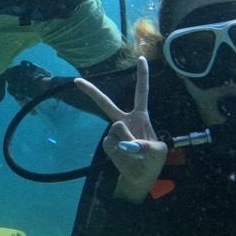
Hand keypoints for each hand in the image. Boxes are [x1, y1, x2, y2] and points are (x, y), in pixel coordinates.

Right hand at [75, 56, 167, 202]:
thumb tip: (129, 142)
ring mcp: (114, 132)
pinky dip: (123, 151)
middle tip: (77, 81)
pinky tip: (127, 156)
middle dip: (92, 92)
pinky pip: (114, 143)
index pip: (141, 92)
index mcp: (141, 116)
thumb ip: (147, 145)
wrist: (141, 177)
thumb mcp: (159, 151)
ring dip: (129, 142)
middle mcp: (124, 120)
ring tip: (136, 153)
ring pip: (118, 129)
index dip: (142, 75)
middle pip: (106, 104)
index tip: (141, 58)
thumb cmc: (152, 160)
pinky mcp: (108, 144)